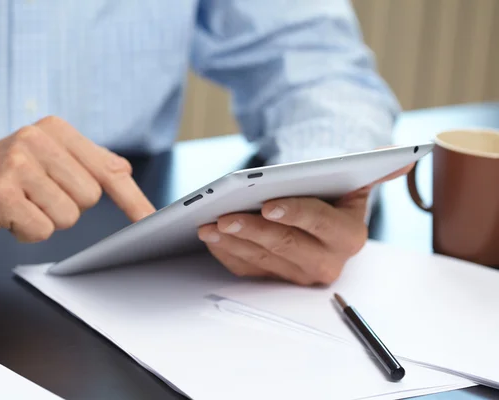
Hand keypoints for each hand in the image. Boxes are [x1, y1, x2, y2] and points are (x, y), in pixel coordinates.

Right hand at [0, 116, 154, 242]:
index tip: (150, 219)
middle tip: (40, 196)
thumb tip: (125, 172)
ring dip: (48, 220)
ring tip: (24, 204)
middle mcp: (36, 139)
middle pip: (90, 196)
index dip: (131, 199)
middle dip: (70, 206)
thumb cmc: (8, 175)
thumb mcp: (49, 158)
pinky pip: (42, 230)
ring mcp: (16, 164)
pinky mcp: (0, 193)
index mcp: (56, 129)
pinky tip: (11, 217)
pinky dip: (29, 232)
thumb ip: (89, 162)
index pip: (108, 169)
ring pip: (68, 216)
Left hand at [197, 164, 412, 284]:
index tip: (268, 204)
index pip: (321, 223)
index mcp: (349, 236)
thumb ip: (375, 169)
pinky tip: (212, 238)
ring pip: (262, 260)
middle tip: (225, 215)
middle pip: (285, 245)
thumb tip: (405, 158)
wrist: (320, 213)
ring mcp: (298, 273)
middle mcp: (326, 261)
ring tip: (209, 224)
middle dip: (253, 230)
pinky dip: (227, 253)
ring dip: (233, 242)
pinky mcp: (275, 277)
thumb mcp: (355, 178)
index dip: (295, 213)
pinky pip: (247, 269)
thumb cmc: (332, 192)